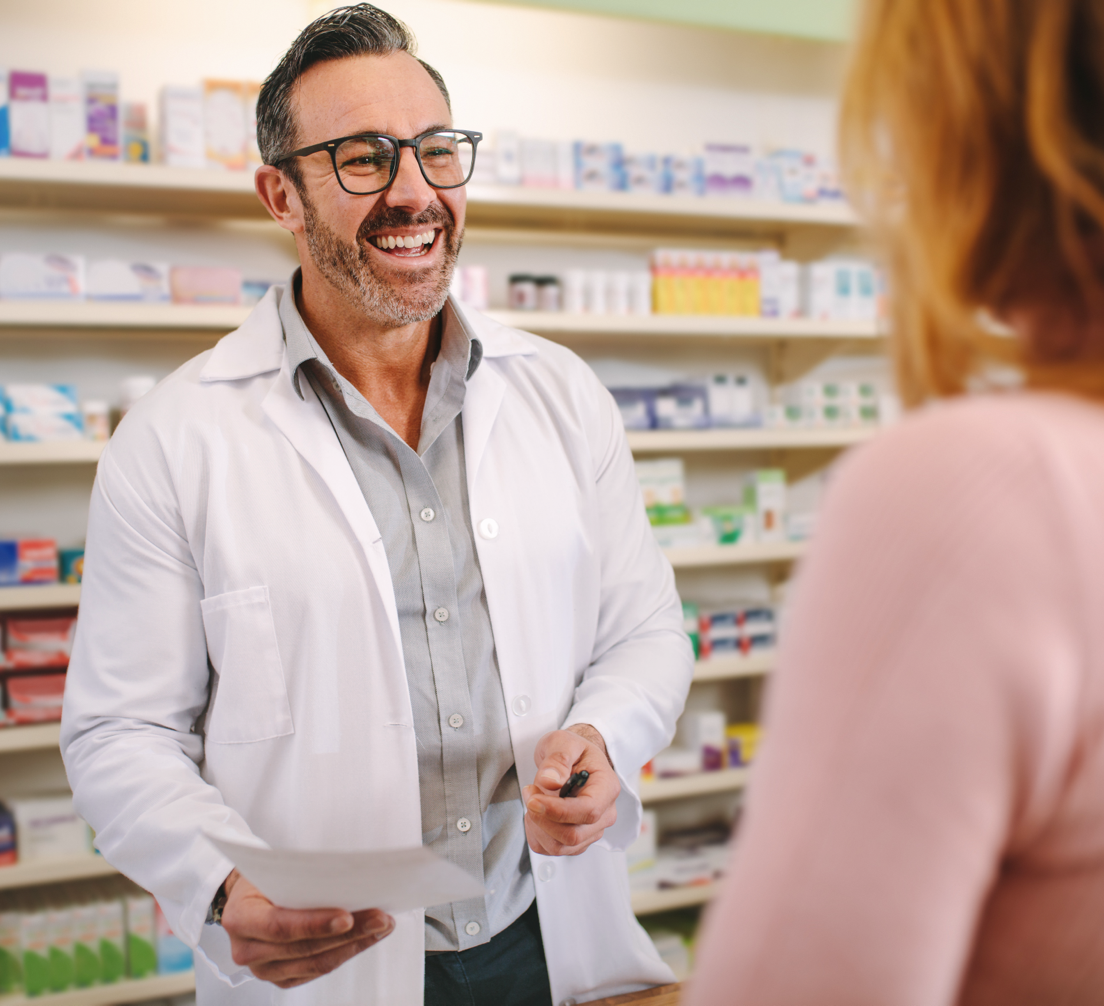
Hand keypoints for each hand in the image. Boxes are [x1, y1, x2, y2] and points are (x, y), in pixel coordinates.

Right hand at [221, 870, 394, 988]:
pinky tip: (366, 938)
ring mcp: (264, 969)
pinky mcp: (282, 977)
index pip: (280, 926)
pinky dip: (346, 953)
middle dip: (349, 933)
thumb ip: (299, 877)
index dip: (315, 924)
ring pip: (317, 963)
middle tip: (379, 917)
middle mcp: (248, 950)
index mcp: (240, 918)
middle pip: (305, 948)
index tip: (347, 916)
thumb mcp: (272, 868)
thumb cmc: (262, 878)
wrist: (247, 896)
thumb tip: (346, 874)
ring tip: (381, 926)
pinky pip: (318, 970)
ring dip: (355, 944)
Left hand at [522, 724, 619, 856]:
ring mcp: (591, 831)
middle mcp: (604, 814)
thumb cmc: (574, 751)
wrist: (575, 760)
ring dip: (537, 826)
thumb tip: (550, 781)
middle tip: (530, 792)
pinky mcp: (576, 841)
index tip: (534, 800)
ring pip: (560, 846)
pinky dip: (536, 834)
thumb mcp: (564, 742)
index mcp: (606, 788)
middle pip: (573, 835)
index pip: (589, 811)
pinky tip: (536, 813)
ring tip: (533, 798)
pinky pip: (551, 849)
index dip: (559, 811)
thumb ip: (558, 759)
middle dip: (542, 818)